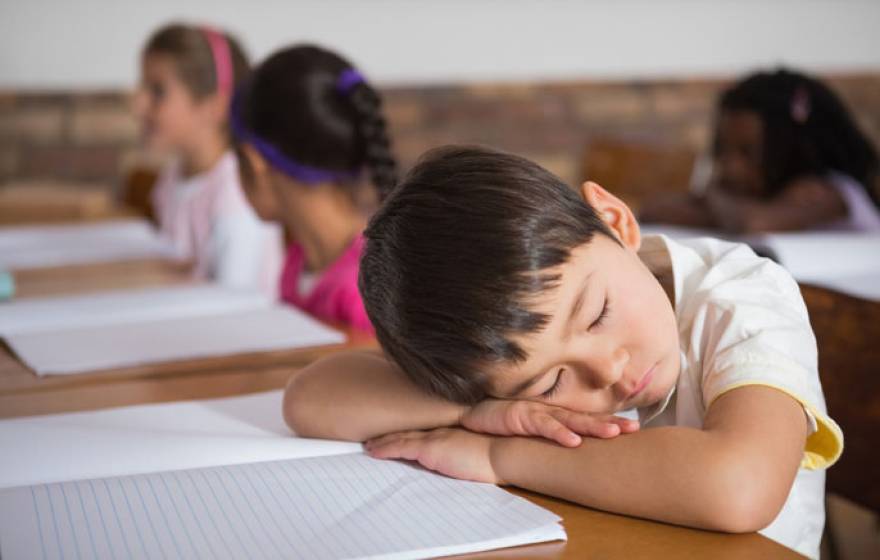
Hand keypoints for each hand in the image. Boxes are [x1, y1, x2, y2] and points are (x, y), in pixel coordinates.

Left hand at [365, 428, 501, 483]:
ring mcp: (434, 436)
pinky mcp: (430, 448)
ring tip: (367, 444)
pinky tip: (373, 451)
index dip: (407, 425)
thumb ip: (464, 446)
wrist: (504, 452)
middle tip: (372, 433)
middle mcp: (440, 428)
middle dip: (389, 430)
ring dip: (382, 440)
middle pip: (408, 428)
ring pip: (400, 437)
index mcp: (452, 427)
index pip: (424, 426)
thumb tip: (458, 455)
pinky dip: (385, 449)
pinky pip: (401, 447)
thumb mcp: (478, 446)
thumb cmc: (498, 453)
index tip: (394, 425)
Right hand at [460, 399, 638, 447]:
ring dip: (592, 426)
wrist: (469, 411)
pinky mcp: (521, 415)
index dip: (608, 422)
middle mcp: (548, 411)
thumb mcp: (527, 429)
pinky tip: (574, 441)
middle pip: (585, 418)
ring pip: (569, 420)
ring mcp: (536, 412)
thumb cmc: (499, 421)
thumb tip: (568, 446)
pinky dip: (559, 433)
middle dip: (611, 423)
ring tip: (614, 433)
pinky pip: (543, 426)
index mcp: (552, 415)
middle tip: (635, 429)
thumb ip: (546, 433)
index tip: (632, 429)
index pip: (585, 419)